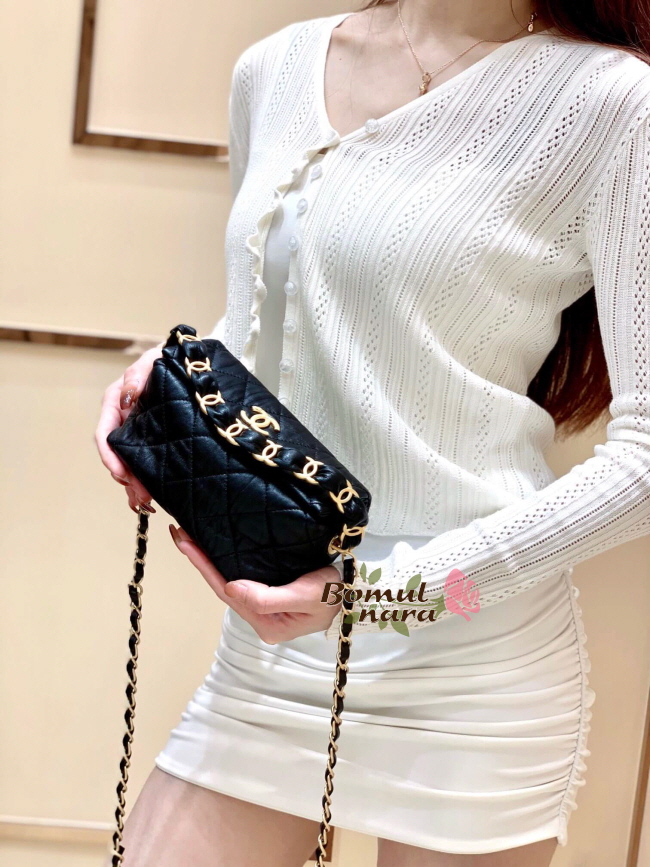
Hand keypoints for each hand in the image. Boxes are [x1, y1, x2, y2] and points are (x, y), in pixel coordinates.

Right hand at [95, 341, 164, 513]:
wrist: (189, 362)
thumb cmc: (167, 358)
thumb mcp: (153, 360)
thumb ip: (138, 373)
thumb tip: (128, 393)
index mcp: (116, 401)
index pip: (105, 433)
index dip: (110, 455)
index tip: (121, 472)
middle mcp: (124, 418)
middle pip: (118, 454)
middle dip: (126, 477)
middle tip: (140, 495)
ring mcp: (138, 430)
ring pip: (130, 461)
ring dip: (135, 483)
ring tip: (144, 502)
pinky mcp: (153, 439)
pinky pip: (145, 461)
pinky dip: (145, 480)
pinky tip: (150, 497)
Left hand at [169, 525, 342, 643]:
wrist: (358, 592)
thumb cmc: (335, 594)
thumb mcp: (306, 596)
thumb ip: (268, 597)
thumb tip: (230, 587)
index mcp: (266, 624)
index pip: (226, 591)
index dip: (203, 566)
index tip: (185, 543)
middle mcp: (261, 616)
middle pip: (222, 585)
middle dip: (200, 560)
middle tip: (179, 533)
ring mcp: (265, 605)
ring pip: (229, 579)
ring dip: (209, 559)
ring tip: (190, 537)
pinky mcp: (271, 591)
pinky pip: (242, 574)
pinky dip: (225, 560)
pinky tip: (216, 547)